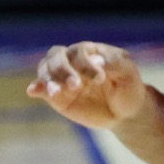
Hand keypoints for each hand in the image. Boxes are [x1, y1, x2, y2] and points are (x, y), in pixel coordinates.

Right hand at [30, 43, 146, 128]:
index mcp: (89, 52)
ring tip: (55, 92)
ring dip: (48, 79)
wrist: (125, 112)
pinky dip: (36, 88)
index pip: (79, 51)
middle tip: (75, 85)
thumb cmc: (128, 87)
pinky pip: (42, 89)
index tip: (100, 79)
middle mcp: (72, 62)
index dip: (85, 64)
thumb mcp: (129, 73)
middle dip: (63, 70)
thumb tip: (95, 60)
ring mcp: (63, 79)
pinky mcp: (57, 97)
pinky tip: (34, 91)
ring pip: (45, 70)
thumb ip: (114, 62)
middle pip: (56, 56)